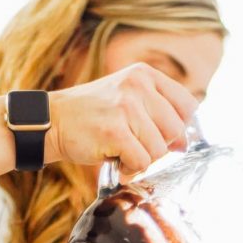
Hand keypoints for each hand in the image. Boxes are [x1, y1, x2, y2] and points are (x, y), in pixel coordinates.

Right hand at [47, 63, 197, 176]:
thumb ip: (157, 114)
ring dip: (142, 159)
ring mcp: (126, 107)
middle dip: (159, 146)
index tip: (164, 136)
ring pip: (159, 150)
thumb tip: (184, 143)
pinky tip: (115, 159)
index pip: (188, 105)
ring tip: (121, 151)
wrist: (53, 121)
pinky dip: (129, 168)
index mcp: (145, 74)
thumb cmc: (94, 115)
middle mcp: (138, 85)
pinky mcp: (114, 132)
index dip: (180, 127)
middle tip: (136, 146)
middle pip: (176, 130)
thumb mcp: (128, 100)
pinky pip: (141, 162)